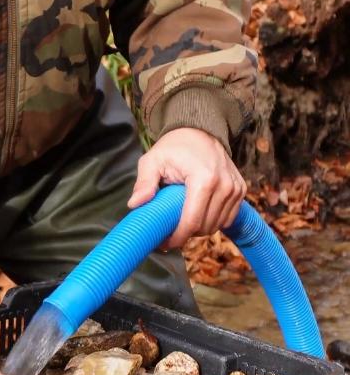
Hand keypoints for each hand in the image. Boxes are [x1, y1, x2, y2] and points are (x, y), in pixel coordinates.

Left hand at [127, 128, 245, 248]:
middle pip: (204, 227)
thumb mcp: (153, 160)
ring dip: (198, 229)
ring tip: (182, 222)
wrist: (201, 131)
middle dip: (185, 235)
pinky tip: (198, 214)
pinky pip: (227, 218)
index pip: (191, 222)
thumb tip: (135, 204)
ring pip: (216, 226)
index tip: (162, 243)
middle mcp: (224, 185)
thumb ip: (144, 182)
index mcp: (203, 179)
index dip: (176, 238)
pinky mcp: (240, 190)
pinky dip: (212, 222)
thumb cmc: (174, 147)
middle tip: (168, 232)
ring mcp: (235, 188)